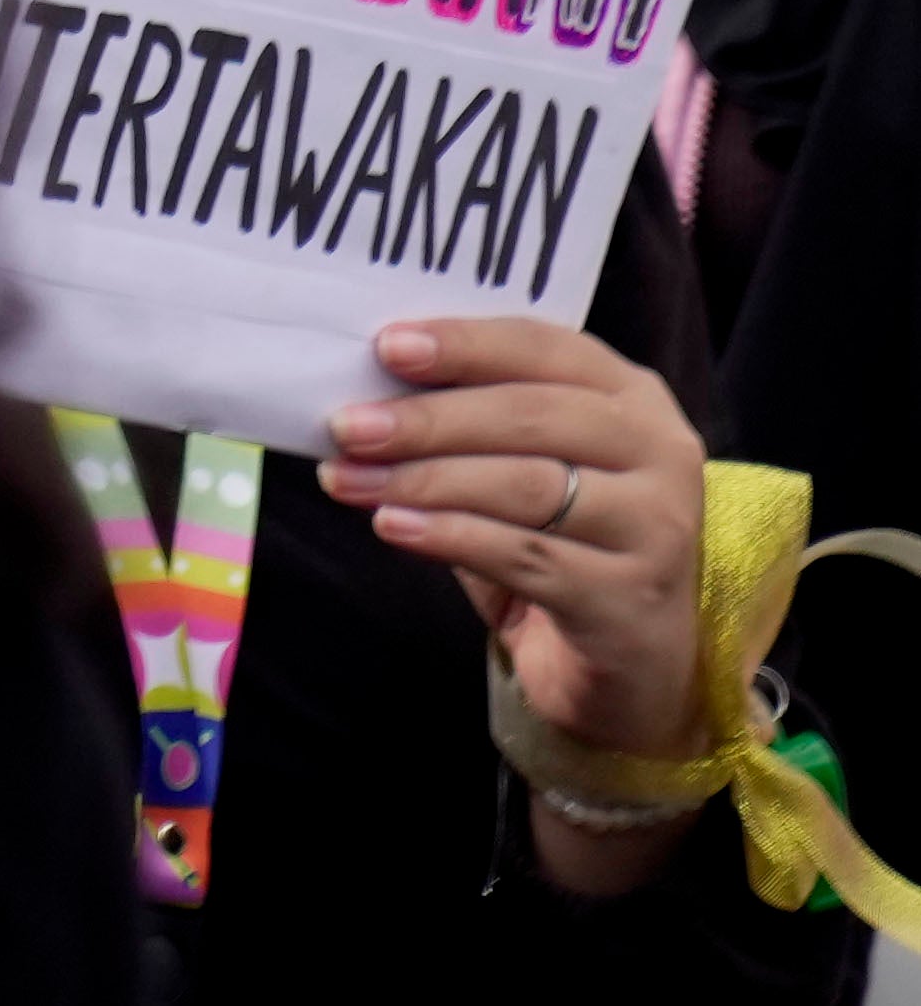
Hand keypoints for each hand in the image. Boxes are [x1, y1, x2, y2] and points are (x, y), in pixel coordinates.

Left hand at [329, 314, 711, 887]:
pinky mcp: (630, 598)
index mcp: (630, 398)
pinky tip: (394, 526)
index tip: (386, 347)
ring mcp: (657, 527)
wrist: (626, 661)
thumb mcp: (520, 467)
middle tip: (346, 425)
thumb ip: (467, 424)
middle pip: (530, 417)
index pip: (543, 347)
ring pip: (526, 485)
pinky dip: (450, 536)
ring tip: (347, 479)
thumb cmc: (560, 542)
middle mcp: (659, 452)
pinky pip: (525, 555)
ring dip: (424, 479)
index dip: (464, 343)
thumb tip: (364, 398)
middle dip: (427, 419)